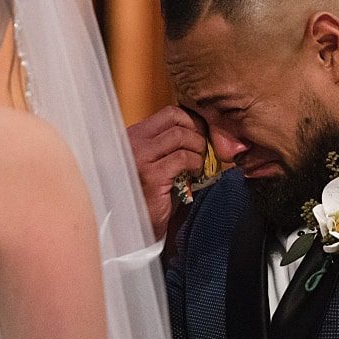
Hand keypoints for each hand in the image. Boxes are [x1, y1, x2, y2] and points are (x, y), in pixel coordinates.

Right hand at [127, 106, 209, 241]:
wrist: (134, 226)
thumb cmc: (148, 194)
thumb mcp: (155, 161)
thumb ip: (168, 144)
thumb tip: (201, 128)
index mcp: (133, 135)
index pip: (169, 113)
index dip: (192, 121)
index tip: (202, 136)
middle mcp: (132, 142)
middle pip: (177, 121)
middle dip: (199, 134)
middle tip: (205, 150)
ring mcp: (140, 157)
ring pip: (181, 137)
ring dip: (199, 149)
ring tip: (199, 163)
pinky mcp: (152, 175)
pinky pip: (184, 158)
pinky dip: (196, 164)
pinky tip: (195, 174)